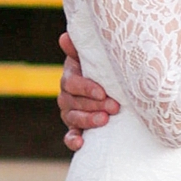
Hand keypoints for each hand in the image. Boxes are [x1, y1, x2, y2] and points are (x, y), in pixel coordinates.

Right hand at [58, 29, 119, 152]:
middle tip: (114, 106)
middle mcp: (66, 96)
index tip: (103, 92)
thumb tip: (65, 36)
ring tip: (105, 120)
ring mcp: (70, 114)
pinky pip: (69, 137)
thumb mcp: (94, 59)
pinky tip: (81, 143)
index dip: (86, 88)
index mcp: (70, 78)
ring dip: (88, 120)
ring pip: (73, 118)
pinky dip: (73, 140)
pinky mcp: (75, 130)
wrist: (112, 91)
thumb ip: (81, 49)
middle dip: (94, 105)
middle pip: (74, 102)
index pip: (72, 83)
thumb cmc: (103, 71)